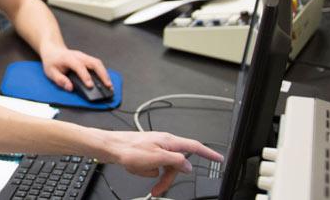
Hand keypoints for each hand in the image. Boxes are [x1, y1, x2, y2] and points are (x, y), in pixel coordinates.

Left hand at [40, 45, 111, 89]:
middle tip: (108, 86)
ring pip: (98, 63)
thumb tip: (70, 88)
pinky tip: (106, 80)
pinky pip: (97, 64)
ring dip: (105, 73)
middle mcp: (78, 56)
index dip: (85, 76)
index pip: (79, 66)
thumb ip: (60, 80)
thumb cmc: (52, 61)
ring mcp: (84, 56)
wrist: (53, 50)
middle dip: (102, 74)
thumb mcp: (50, 72)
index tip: (90, 86)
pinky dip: (103, 72)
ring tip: (109, 85)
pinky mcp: (87, 59)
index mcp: (68, 58)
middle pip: (94, 63)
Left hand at [100, 130, 223, 195]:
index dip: (209, 153)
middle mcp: (164, 143)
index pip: (194, 146)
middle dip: (167, 178)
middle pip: (176, 164)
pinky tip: (135, 166)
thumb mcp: (157, 158)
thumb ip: (176, 161)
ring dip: (152, 174)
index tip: (219, 159)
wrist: (110, 147)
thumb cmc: (129, 149)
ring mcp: (154, 148)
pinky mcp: (145, 154)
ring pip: (162, 168)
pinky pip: (151, 167)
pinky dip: (143, 170)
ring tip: (140, 171)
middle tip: (158, 189)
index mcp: (169, 141)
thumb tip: (188, 166)